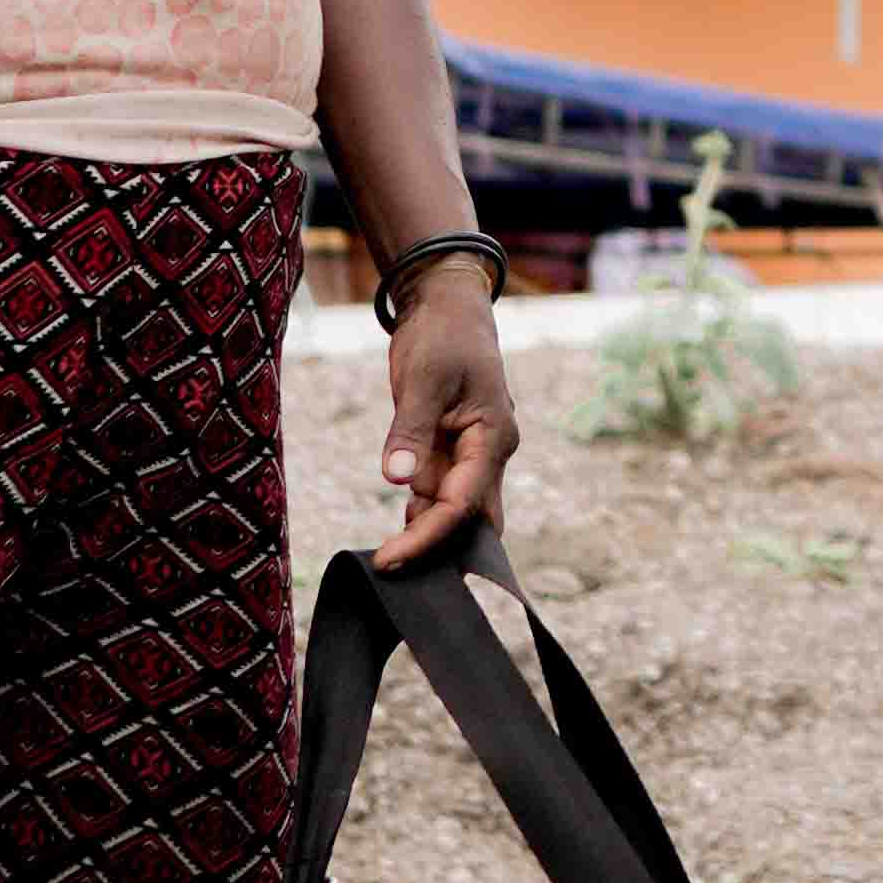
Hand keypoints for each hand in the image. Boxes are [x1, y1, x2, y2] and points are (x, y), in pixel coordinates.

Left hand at [377, 268, 519, 569]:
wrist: (447, 306)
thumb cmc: (442, 336)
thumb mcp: (423, 379)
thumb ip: (411, 431)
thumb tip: (398, 480)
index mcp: (493, 439)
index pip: (463, 504)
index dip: (426, 537)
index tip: (389, 560)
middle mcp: (488, 455)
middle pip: (472, 522)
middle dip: (440, 553)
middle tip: (395, 576)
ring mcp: (470, 456)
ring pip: (455, 513)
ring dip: (427, 537)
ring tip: (389, 565)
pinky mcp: (450, 452)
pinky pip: (440, 496)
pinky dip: (420, 518)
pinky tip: (396, 537)